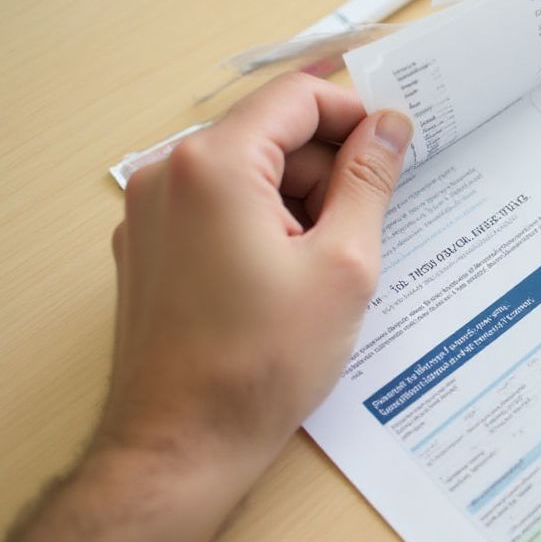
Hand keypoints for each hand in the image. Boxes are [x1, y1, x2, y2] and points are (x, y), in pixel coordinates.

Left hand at [106, 72, 410, 475]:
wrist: (182, 444)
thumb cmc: (263, 362)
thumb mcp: (343, 265)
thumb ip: (368, 181)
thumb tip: (390, 126)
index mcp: (215, 165)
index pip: (297, 97)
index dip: (355, 115)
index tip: (392, 153)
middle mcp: (168, 174)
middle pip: (269, 134)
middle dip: (326, 170)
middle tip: (365, 230)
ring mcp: (150, 213)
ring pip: (245, 174)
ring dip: (296, 203)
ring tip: (325, 271)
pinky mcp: (148, 249)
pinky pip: (217, 209)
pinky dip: (261, 226)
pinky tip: (289, 283)